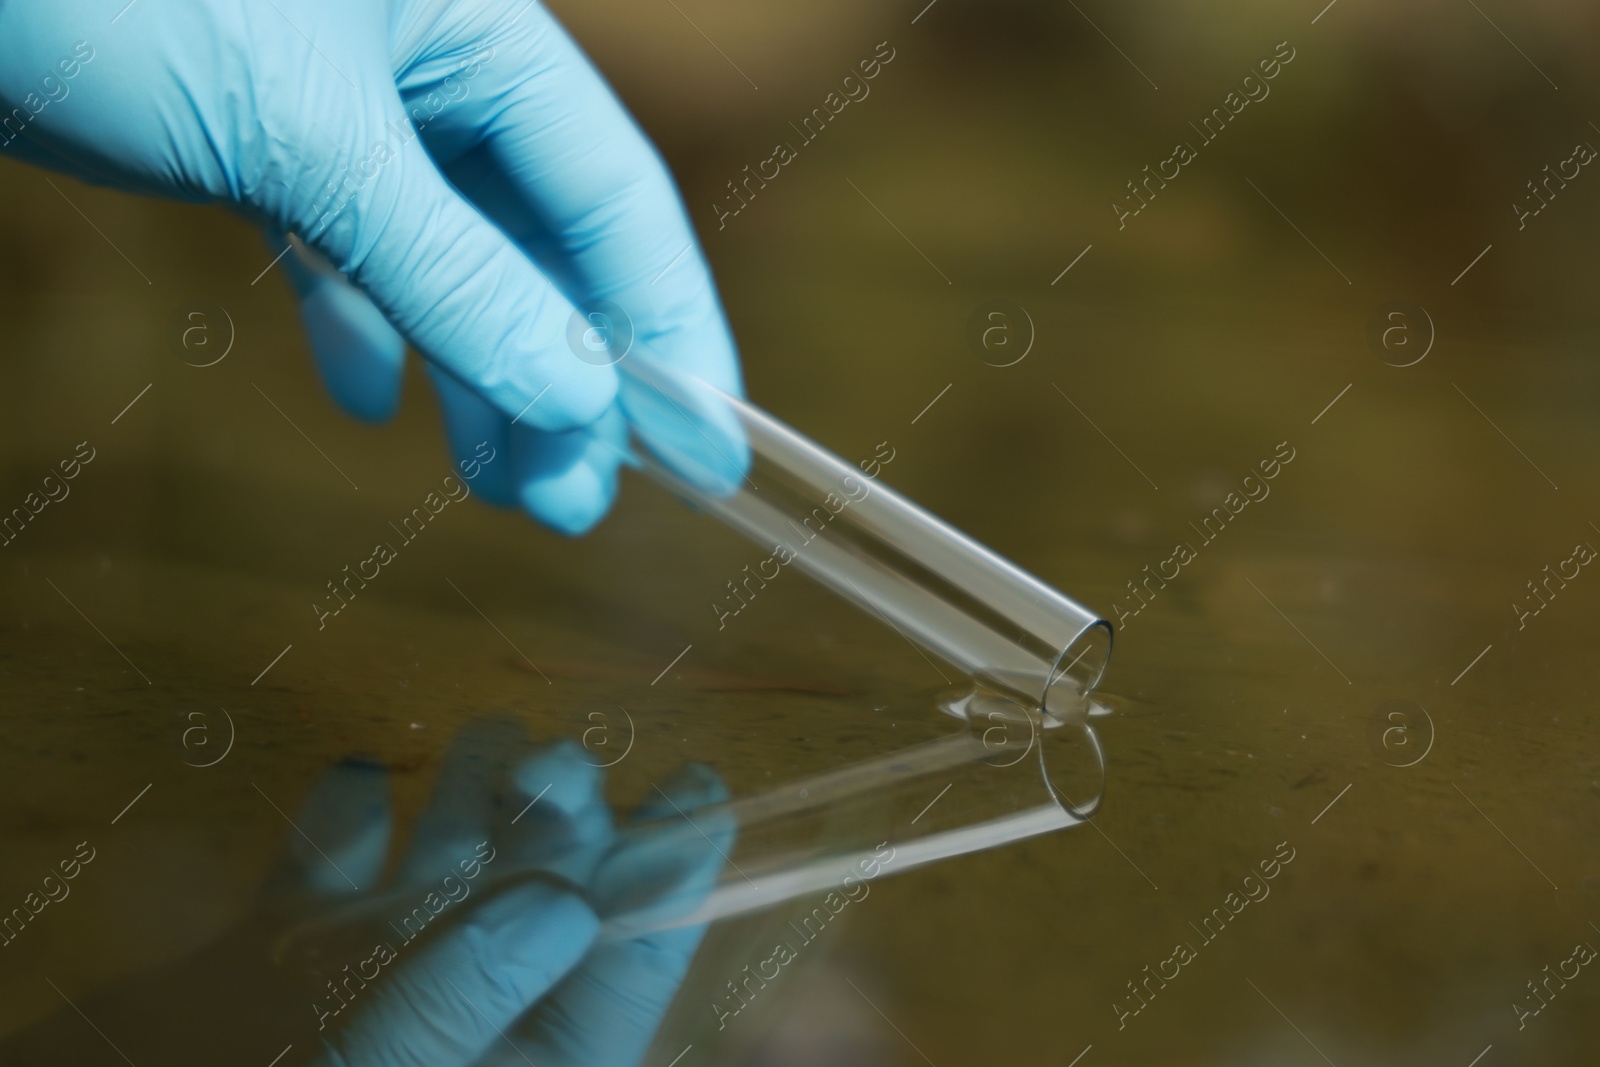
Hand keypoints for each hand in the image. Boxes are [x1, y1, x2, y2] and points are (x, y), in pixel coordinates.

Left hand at [0, 0, 741, 532]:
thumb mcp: (313, 142)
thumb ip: (452, 274)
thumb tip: (575, 395)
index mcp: (481, 30)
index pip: (616, 192)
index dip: (668, 324)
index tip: (705, 444)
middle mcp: (432, 69)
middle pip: (542, 244)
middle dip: (566, 379)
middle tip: (579, 502)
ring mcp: (353, 112)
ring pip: (453, 264)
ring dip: (478, 376)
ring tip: (501, 488)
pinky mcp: (271, 144)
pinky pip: (351, 253)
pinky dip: (366, 330)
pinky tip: (364, 400)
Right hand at [1, 720, 730, 1066]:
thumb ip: (454, 1002)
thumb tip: (563, 899)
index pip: (619, 973)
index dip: (666, 879)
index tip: (700, 785)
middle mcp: (454, 1022)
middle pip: (537, 910)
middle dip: (557, 828)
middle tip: (555, 762)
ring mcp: (360, 986)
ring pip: (440, 881)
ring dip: (466, 805)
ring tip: (491, 742)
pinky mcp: (271, 963)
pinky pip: (327, 877)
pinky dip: (344, 824)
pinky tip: (362, 780)